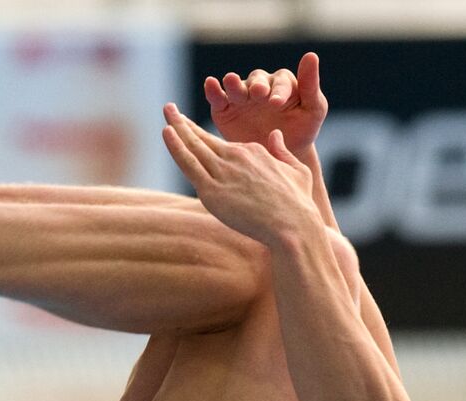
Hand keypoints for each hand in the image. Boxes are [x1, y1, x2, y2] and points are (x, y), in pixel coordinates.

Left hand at [162, 103, 316, 245]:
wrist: (293, 225)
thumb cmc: (299, 204)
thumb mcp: (298, 170)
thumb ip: (283, 151)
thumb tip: (274, 134)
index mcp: (253, 151)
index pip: (222, 144)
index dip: (205, 137)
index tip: (193, 130)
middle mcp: (236, 156)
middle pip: (203, 138)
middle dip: (183, 122)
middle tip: (170, 109)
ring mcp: (223, 172)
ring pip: (193, 147)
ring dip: (176, 127)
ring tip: (166, 112)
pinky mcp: (212, 190)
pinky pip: (188, 163)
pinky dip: (175, 146)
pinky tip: (166, 132)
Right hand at [203, 53, 326, 159]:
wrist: (280, 155)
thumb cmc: (302, 130)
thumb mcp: (313, 110)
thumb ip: (311, 86)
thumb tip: (311, 55)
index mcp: (282, 84)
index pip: (281, 83)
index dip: (279, 91)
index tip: (277, 103)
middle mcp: (260, 86)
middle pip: (256, 80)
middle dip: (256, 85)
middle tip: (257, 93)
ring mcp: (241, 97)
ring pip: (236, 86)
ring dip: (234, 84)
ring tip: (231, 81)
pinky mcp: (225, 109)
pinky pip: (218, 98)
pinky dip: (213, 91)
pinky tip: (210, 84)